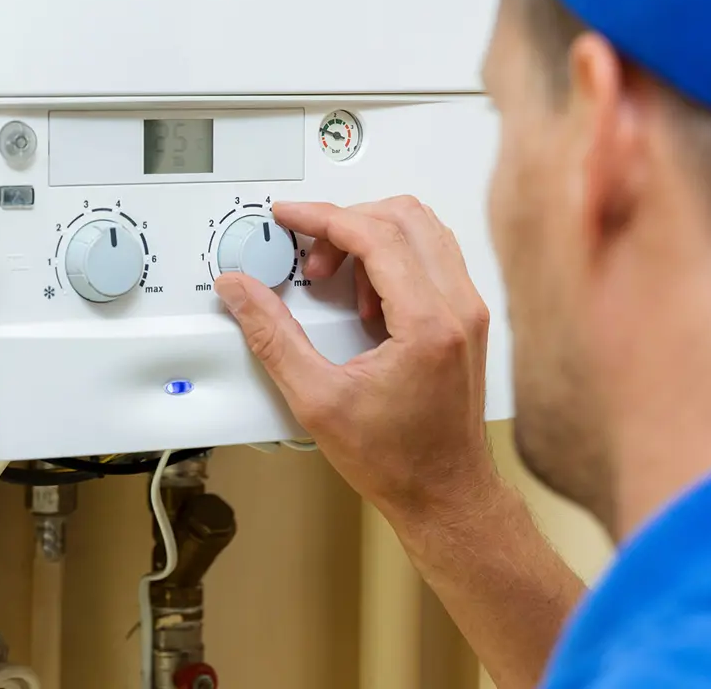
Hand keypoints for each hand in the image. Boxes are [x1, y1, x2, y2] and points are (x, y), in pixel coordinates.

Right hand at [214, 198, 494, 517]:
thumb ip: (272, 337)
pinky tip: (363, 300)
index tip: (289, 216)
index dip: (322, 216)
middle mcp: (459, 308)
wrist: (445, 495)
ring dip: (370, 239)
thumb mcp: (317, 400)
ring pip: (422, 230)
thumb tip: (241, 291)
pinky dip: (391, 260)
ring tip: (335, 282)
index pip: (375, 234)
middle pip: (404, 216)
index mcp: (429, 323)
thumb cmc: (399, 461)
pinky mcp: (466, 319)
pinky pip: (431, 257)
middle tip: (309, 258)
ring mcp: (468, 311)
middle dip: (345, 224)